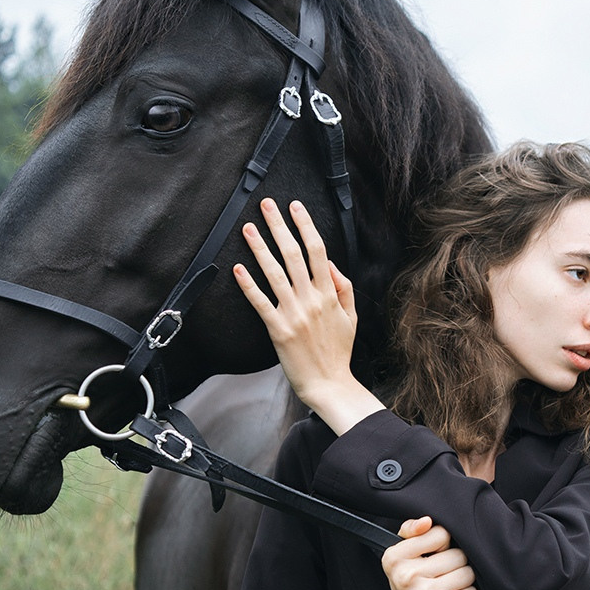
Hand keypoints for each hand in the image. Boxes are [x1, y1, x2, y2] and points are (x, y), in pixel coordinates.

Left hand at [233, 199, 377, 432]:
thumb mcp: (351, 316)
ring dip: (260, 248)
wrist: (329, 383)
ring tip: (248, 228)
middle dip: (279, 226)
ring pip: (275, 273)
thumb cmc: (338, 351)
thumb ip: (343, 288)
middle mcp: (311, 299)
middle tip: (266, 205)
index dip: (305, 225)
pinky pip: (260, 302)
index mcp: (329, 293)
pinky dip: (248, 284)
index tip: (295, 207)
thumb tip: (330, 265)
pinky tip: (238, 268)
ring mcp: (294, 313)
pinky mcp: (277, 329)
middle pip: (293, 254)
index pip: (317, 250)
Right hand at [380, 517, 477, 589]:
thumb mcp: (402, 558)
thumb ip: (411, 532)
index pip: (440, 533)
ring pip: (467, 572)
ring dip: (464, 581)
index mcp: (394, 557)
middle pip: (457, 554)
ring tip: (449, 587)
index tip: (435, 556)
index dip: (444, 544)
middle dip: (456, 564)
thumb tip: (426, 521)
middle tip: (443, 575)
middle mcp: (406, 575)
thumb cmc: (412, 589)